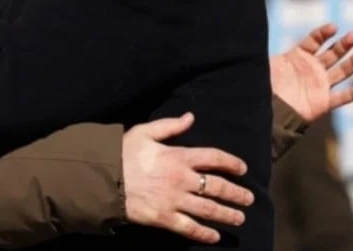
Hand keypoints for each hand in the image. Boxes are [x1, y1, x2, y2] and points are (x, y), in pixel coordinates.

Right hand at [122, 113, 252, 243]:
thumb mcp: (145, 131)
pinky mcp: (164, 218)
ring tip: (240, 218)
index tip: (242, 169)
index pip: (214, 158)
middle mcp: (182, 179)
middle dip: (236, 193)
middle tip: (248, 198)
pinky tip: (214, 236)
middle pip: (217, 187)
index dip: (231, 163)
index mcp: (178, 156)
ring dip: (227, 214)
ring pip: (209, 210)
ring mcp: (174, 200)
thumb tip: (191, 117)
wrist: (103, 177)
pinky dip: (204, 234)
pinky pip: (189, 228)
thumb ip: (170, 125)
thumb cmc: (122, 152)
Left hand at [270, 23, 352, 122]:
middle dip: (344, 44)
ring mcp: (320, 85)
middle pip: (332, 53)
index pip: (315, 40)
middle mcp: (312, 68)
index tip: (333, 27)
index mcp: (299, 56)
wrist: (266, 110)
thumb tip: (257, 32)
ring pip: (341, 72)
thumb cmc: (263, 85)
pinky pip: (341, 98)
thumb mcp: (264, 63)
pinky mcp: (323, 102)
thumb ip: (266, 47)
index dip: (324, 33)